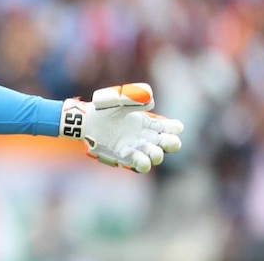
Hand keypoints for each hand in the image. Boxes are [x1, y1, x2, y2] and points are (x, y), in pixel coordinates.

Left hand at [59, 83, 183, 172]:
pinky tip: (142, 160)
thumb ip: (134, 99)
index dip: (174, 128)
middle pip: (167, 143)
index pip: (169, 128)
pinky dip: (143, 163)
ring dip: (157, 154)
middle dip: (172, 143)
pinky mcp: (126, 156)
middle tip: (171, 142)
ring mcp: (137, 147)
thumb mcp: (119, 101)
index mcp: (148, 123)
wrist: (88, 121)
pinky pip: (140, 163)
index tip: (175, 127)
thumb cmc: (104, 109)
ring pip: (155, 155)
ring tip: (155, 152)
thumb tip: (151, 100)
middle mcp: (145, 136)